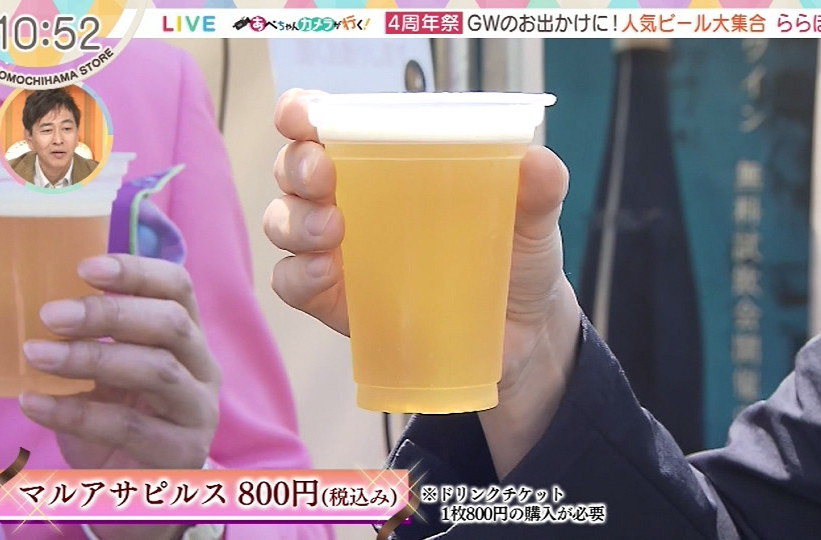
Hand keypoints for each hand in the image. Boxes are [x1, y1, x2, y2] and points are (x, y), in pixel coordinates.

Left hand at [19, 254, 220, 472]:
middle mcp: (203, 369)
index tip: (84, 268)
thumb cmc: (119, 420)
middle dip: (110, 314)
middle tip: (51, 315)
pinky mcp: (182, 452)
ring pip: (158, 371)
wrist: (136, 492)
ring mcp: (198, 411)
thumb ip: (95, 341)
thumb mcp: (109, 373)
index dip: (137, 272)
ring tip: (36, 355)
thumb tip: (45, 304)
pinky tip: (34, 402)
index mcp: (188, 339)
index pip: (179, 289)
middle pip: (172, 325)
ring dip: (91, 359)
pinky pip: (129, 426)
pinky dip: (76, 412)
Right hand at [265, 90, 580, 477]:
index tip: (305, 116)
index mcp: (389, 162)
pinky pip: (291, 282)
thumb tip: (537, 162)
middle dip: (297, 165)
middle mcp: (350, 199)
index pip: (328, 122)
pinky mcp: (335, 301)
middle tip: (324, 176)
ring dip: (294, 219)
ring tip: (331, 231)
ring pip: (282, 221)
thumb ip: (538, 189)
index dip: (303, 111)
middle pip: (293, 167)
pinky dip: (298, 275)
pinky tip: (326, 275)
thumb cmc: (516, 258)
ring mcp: (337, 252)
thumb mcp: (533, 220)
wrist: (521, 334)